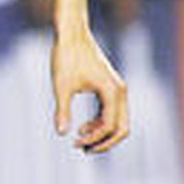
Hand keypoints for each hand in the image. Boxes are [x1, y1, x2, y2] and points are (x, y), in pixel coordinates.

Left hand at [51, 27, 128, 152]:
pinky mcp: (110, 87)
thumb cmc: (65, 57)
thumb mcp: (61, 85)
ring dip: (101, 133)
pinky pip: (111, 112)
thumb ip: (62, 110)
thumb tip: (61, 133)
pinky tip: (82, 127)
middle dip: (104, 142)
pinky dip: (100, 122)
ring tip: (79, 139)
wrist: (71, 34)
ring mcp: (117, 89)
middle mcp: (120, 91)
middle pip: (121, 128)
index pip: (110, 126)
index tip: (74, 142)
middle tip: (83, 149)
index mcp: (112, 92)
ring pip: (118, 121)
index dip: (94, 139)